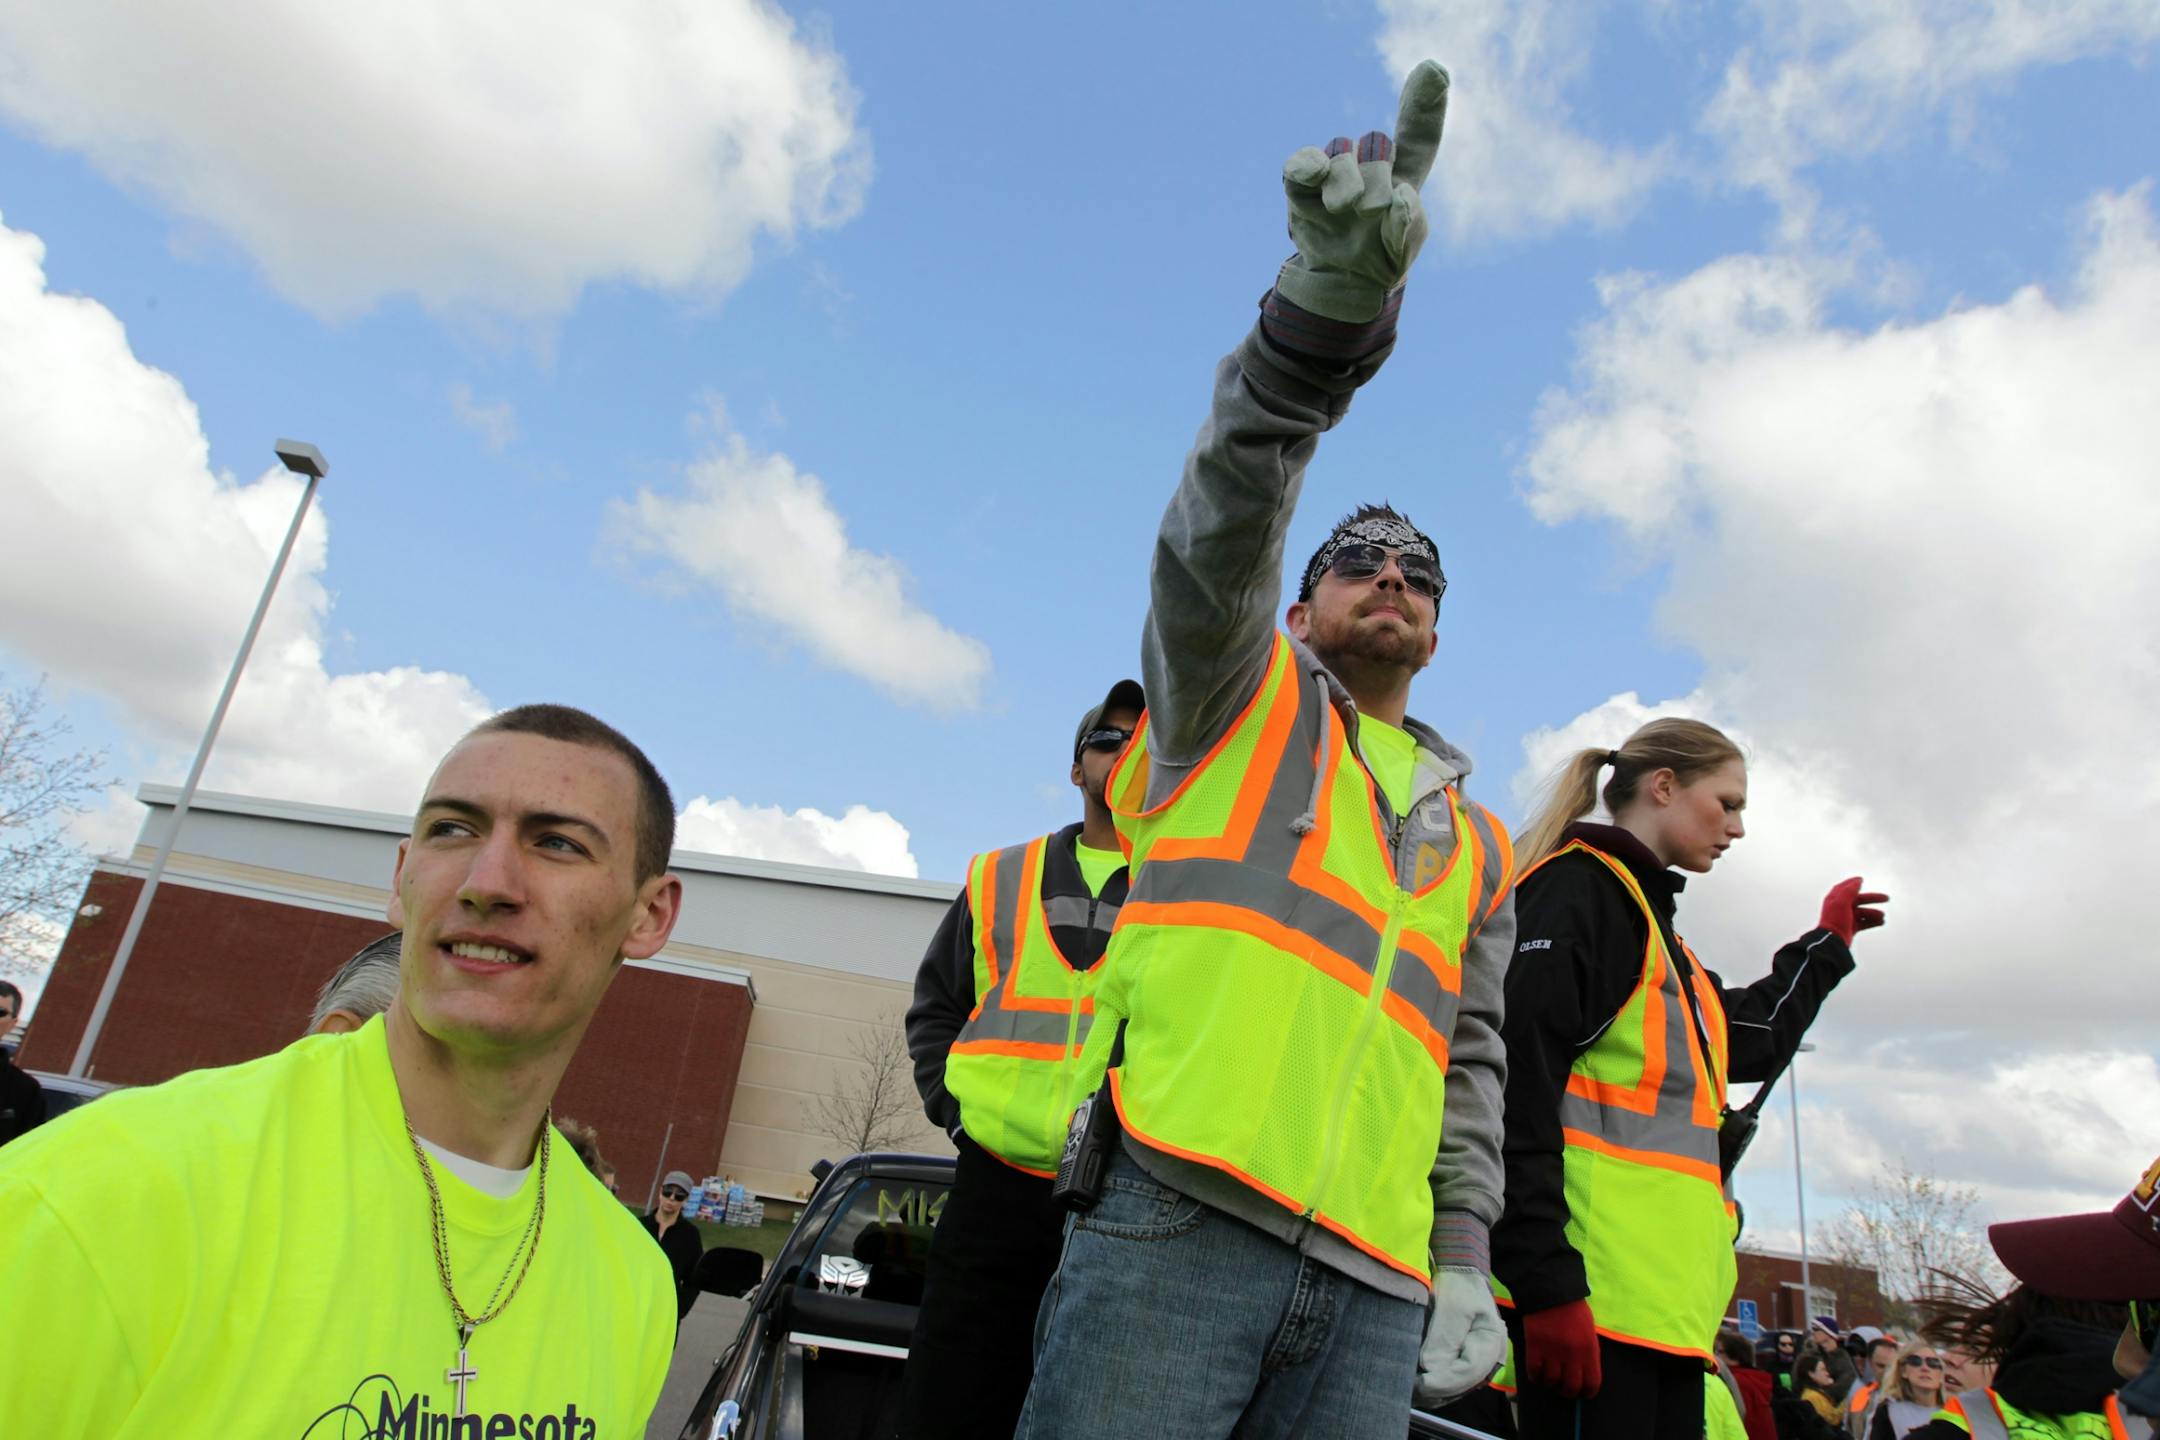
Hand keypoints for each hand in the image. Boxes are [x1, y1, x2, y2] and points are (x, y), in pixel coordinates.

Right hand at [1275, 60, 1449, 322]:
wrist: (1338, 285)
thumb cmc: (1379, 260)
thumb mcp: (1403, 250)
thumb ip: (1408, 226)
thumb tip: (1399, 196)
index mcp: (1403, 175)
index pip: (1418, 134)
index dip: (1425, 103)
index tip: (1434, 69)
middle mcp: (1369, 165)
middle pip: (1378, 143)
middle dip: (1377, 172)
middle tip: (1370, 210)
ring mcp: (1334, 172)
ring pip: (1343, 151)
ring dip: (1346, 182)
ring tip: (1343, 211)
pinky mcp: (1303, 184)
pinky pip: (1304, 162)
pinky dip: (1309, 165)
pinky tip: (1316, 172)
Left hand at [1415, 1267, 1507, 1405]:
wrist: (1461, 1278)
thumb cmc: (1458, 1288)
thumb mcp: (1452, 1306)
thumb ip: (1444, 1336)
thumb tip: (1430, 1367)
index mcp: (1492, 1343)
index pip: (1468, 1372)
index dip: (1443, 1381)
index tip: (1420, 1382)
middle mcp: (1489, 1360)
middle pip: (1462, 1386)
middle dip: (1435, 1390)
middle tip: (1408, 1388)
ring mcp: (1477, 1366)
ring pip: (1455, 1390)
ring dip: (1433, 1393)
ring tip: (1409, 1390)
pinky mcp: (1464, 1367)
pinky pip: (1451, 1385)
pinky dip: (1434, 1389)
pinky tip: (1416, 1388)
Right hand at [1522, 1298, 1601, 1397]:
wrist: (1550, 1291)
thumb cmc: (1573, 1308)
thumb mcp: (1588, 1330)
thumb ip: (1587, 1351)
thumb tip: (1583, 1370)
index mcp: (1590, 1350)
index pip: (1592, 1383)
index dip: (1586, 1393)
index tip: (1581, 1393)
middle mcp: (1573, 1356)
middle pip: (1571, 1387)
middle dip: (1567, 1391)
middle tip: (1562, 1387)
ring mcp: (1553, 1353)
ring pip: (1552, 1382)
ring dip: (1550, 1384)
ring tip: (1549, 1378)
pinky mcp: (1535, 1349)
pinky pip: (1535, 1373)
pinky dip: (1536, 1377)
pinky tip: (1537, 1372)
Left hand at [1818, 877, 1889, 943]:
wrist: (1832, 941)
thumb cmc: (1834, 921)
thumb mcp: (1842, 902)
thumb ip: (1850, 890)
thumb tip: (1858, 881)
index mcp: (1835, 899)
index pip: (1845, 888)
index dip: (1853, 883)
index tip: (1862, 879)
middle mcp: (1840, 908)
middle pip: (1859, 900)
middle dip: (1872, 898)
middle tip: (1886, 898)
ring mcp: (1845, 918)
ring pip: (1863, 912)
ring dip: (1874, 913)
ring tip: (1883, 916)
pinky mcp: (1850, 928)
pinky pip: (1864, 923)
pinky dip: (1872, 922)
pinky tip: (1881, 922)